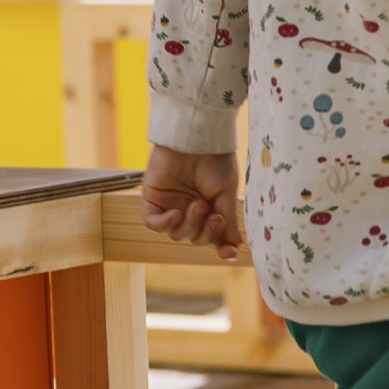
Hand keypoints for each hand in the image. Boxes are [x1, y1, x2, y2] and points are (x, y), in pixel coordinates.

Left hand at [140, 147, 243, 262]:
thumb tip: (236, 245)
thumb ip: (227, 219)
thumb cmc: (215, 159)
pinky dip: (164, 223)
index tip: (230, 253)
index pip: (213, 236)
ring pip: (176, 233)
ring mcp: (170, 205)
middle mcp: (189, 209)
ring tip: (198, 205)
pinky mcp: (152, 199)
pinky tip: (176, 214)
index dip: (221, 247)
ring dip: (189, 224)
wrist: (196, 136)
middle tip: (214, 216)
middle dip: (206, 232)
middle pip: (195, 237)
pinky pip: (153, 223)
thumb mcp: (226, 192)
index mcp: (209, 208)